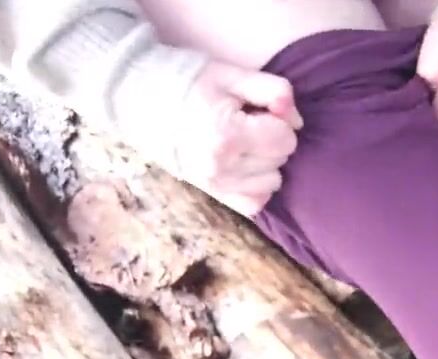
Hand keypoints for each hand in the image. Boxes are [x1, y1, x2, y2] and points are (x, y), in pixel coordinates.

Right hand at [175, 61, 302, 216]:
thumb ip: (274, 91)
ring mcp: (216, 186)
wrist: (141, 99)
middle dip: (272, 139)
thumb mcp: (232, 75)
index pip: (286, 139)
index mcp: (226, 136)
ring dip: (266, 163)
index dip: (279, 120)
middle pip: (281, 160)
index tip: (258, 109)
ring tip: (241, 142)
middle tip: (245, 122)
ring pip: (273, 182)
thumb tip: (296, 120)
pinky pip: (255, 204)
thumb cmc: (189, 82)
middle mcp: (221, 168)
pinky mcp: (213, 196)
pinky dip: (256, 186)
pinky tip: (243, 165)